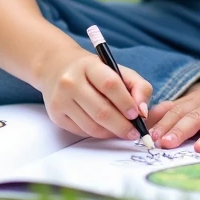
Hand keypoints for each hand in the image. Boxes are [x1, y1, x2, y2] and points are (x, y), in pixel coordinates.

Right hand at [35, 45, 152, 140]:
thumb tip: (143, 112)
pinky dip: (98, 134)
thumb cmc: (94, 71)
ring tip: (122, 131)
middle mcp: (70, 81)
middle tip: (135, 133)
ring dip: (112, 133)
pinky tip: (106, 129)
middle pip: (101, 111)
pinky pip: (82, 131)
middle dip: (122, 126)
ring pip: (92, 126)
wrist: (57, 68)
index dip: (126, 102)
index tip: (137, 115)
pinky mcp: (56, 115)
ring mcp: (61, 99)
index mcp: (88, 65)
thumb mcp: (118, 70)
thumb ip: (138, 87)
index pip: (109, 84)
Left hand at [147, 64, 199, 152]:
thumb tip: (149, 117)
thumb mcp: (198, 97)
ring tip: (199, 149)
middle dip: (179, 130)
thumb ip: (176, 108)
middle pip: (194, 118)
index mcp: (198, 102)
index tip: (150, 137)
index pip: (177, 112)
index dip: (164, 124)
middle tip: (165, 144)